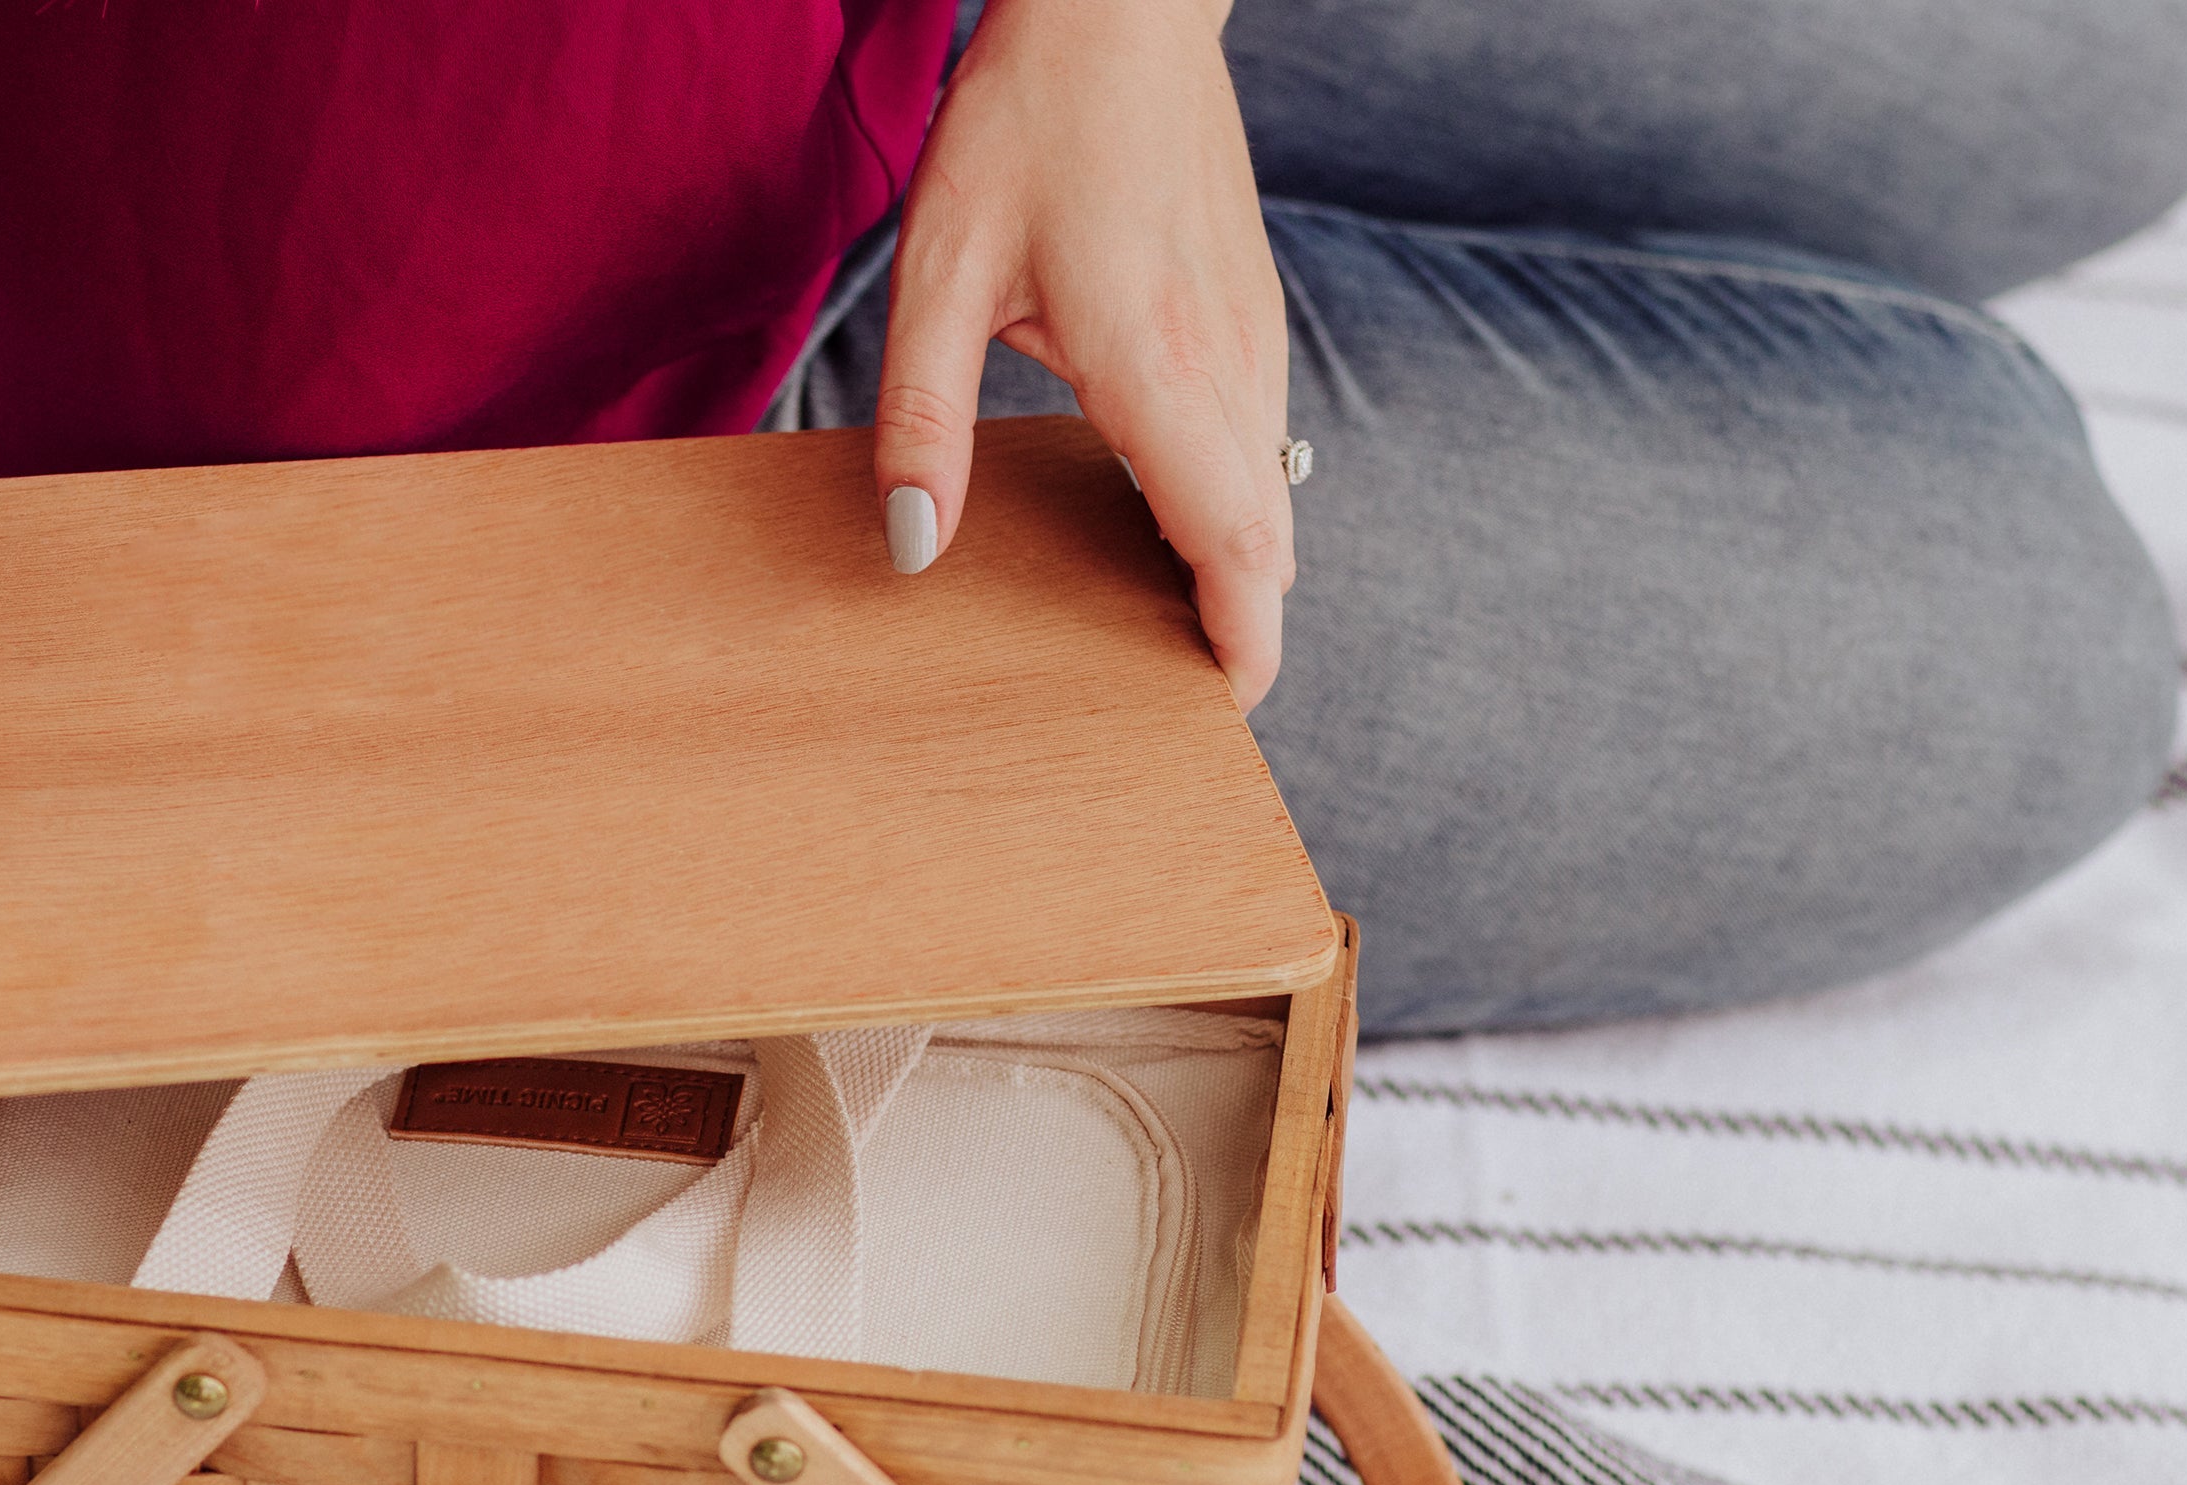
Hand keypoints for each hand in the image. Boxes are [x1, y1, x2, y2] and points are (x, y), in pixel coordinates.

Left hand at [874, 0, 1291, 710]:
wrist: (1122, 7)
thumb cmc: (1027, 123)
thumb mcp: (940, 272)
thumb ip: (924, 420)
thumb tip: (914, 551)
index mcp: (1159, 367)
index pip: (1235, 544)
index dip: (1241, 643)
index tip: (1216, 711)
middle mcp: (1229, 362)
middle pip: (1267, 540)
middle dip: (1233, 630)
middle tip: (1161, 702)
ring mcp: (1254, 336)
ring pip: (1271, 494)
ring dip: (1232, 568)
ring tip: (1153, 631)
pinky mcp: (1252, 312)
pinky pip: (1259, 443)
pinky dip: (1230, 506)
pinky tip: (1155, 521)